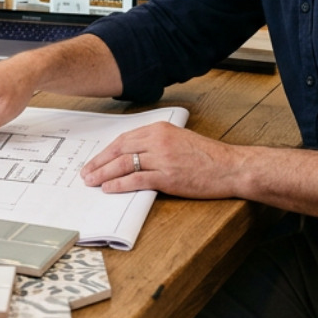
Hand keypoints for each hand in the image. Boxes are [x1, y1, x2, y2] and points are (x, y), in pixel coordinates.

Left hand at [80, 120, 240, 198]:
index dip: (106, 151)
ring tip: (92, 182)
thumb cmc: (207, 156)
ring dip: (104, 174)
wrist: (231, 167)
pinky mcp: (168, 177)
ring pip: (124, 164)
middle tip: (86, 173)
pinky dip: (119, 184)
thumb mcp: (179, 139)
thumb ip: (156, 143)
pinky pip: (137, 179)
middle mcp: (158, 140)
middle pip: (119, 150)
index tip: (96, 160)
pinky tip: (109, 188)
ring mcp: (162, 158)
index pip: (124, 139)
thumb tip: (132, 154)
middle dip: (99, 162)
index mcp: (160, 129)